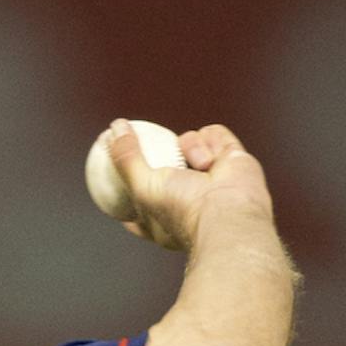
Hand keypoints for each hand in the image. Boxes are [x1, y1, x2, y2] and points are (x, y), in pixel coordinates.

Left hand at [106, 121, 273, 253]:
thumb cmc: (184, 211)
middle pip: (165, 166)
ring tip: (200, 168)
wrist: (229, 213)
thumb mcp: (140, 187)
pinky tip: (214, 161)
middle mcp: (189, 198)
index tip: (113, 175)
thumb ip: (124, 158)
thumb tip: (114, 128)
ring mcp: (212, 176)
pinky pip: (214, 134)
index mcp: (164, 218)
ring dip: (190, 147)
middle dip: (157, 155)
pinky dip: (211, 143)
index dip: (129, 186)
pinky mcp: (232, 158)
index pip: (141, 202)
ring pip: (188, 142)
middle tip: (141, 138)